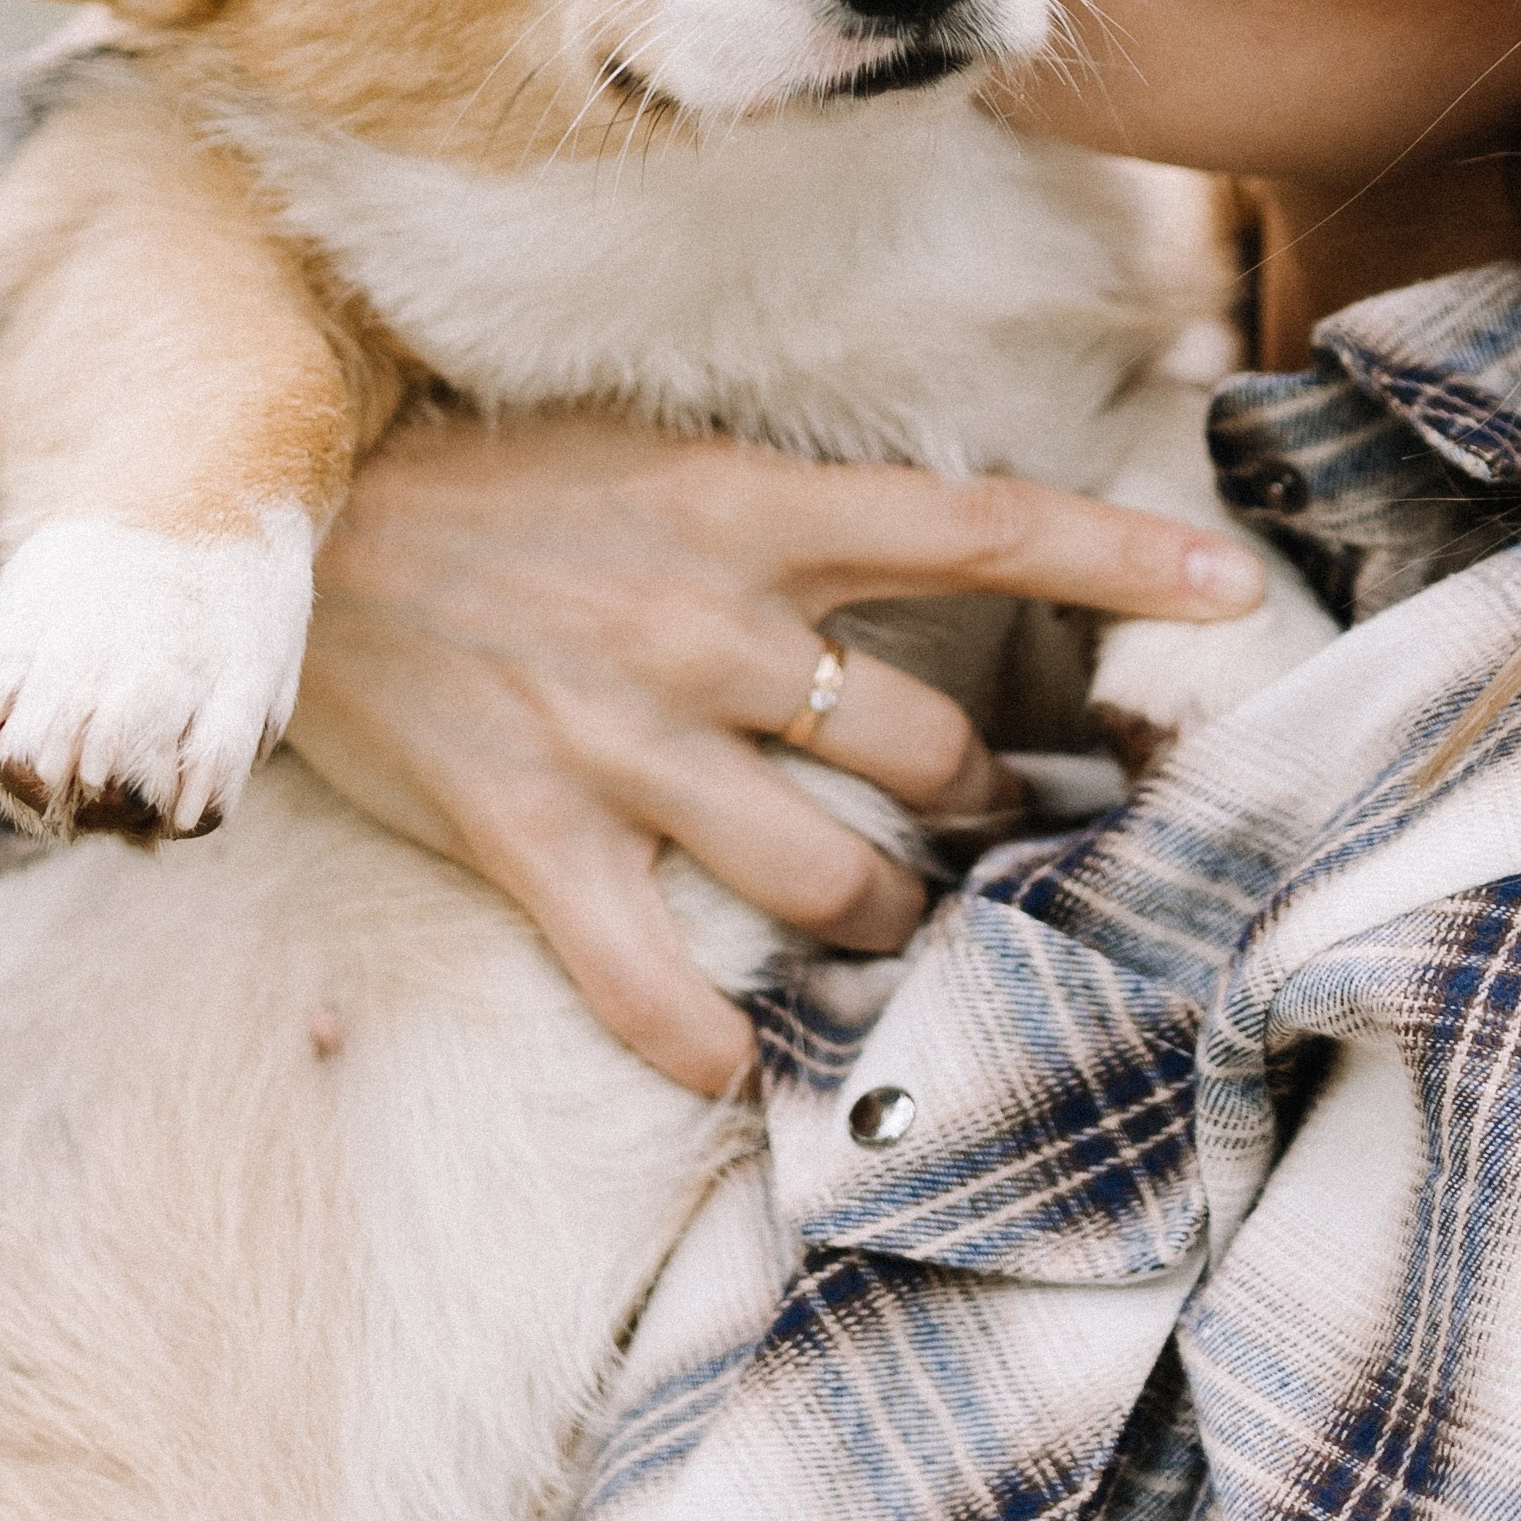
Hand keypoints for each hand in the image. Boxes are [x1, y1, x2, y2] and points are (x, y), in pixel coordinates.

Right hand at [288, 409, 1265, 1095]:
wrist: (281, 524)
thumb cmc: (480, 479)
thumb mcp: (654, 451)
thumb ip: (787, 514)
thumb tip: (917, 555)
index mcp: (748, 506)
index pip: (982, 524)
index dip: (1123, 557)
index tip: (1239, 585)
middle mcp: (706, 626)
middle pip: (929, 748)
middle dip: (992, 804)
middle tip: (1007, 823)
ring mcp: (620, 740)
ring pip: (829, 876)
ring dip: (888, 923)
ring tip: (899, 929)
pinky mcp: (529, 834)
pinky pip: (650, 987)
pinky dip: (707, 1047)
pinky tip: (740, 1069)